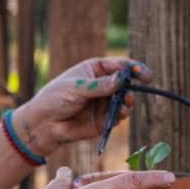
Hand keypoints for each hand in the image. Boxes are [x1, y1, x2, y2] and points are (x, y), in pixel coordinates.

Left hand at [9, 57, 150, 156]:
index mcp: (96, 70)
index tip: (145, 74)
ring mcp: (104, 103)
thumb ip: (100, 85)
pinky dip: (121, 115)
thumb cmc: (55, 98)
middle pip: (126, 83)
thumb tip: (123, 78)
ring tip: (125, 103)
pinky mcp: (103, 120)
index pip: (120, 65)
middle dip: (132, 87)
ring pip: (124, 100)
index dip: (134, 68)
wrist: (44, 123)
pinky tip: (120, 114)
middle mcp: (103, 85)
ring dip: (127, 101)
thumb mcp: (77, 87)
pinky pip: (117, 116)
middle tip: (131, 93)